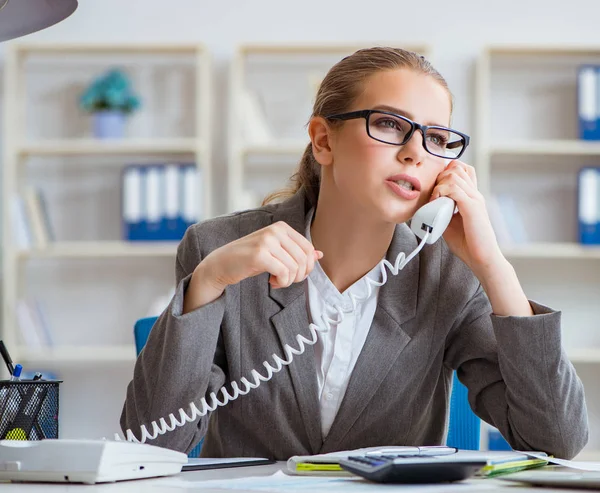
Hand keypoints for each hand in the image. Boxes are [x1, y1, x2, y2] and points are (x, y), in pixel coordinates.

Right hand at [199, 221, 322, 290]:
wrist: (221, 264)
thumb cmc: (249, 259)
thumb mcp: (276, 253)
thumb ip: (296, 252)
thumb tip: (319, 255)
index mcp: (282, 227)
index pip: (308, 249)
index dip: (307, 266)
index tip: (294, 274)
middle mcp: (275, 231)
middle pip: (304, 259)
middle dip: (298, 275)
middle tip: (285, 280)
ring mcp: (267, 241)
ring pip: (294, 268)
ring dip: (288, 281)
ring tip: (276, 280)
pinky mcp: (259, 255)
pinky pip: (284, 273)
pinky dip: (281, 282)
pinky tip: (271, 282)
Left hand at [429, 160, 503, 276]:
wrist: (481, 258)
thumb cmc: (467, 243)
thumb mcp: (449, 223)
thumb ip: (442, 211)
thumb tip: (426, 207)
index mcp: (471, 196)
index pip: (462, 169)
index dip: (445, 172)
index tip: (434, 188)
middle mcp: (475, 194)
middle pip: (457, 167)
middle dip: (439, 177)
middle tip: (433, 194)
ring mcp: (475, 199)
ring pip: (454, 175)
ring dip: (438, 185)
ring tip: (434, 200)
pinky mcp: (472, 207)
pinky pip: (454, 189)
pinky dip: (440, 193)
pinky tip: (436, 203)